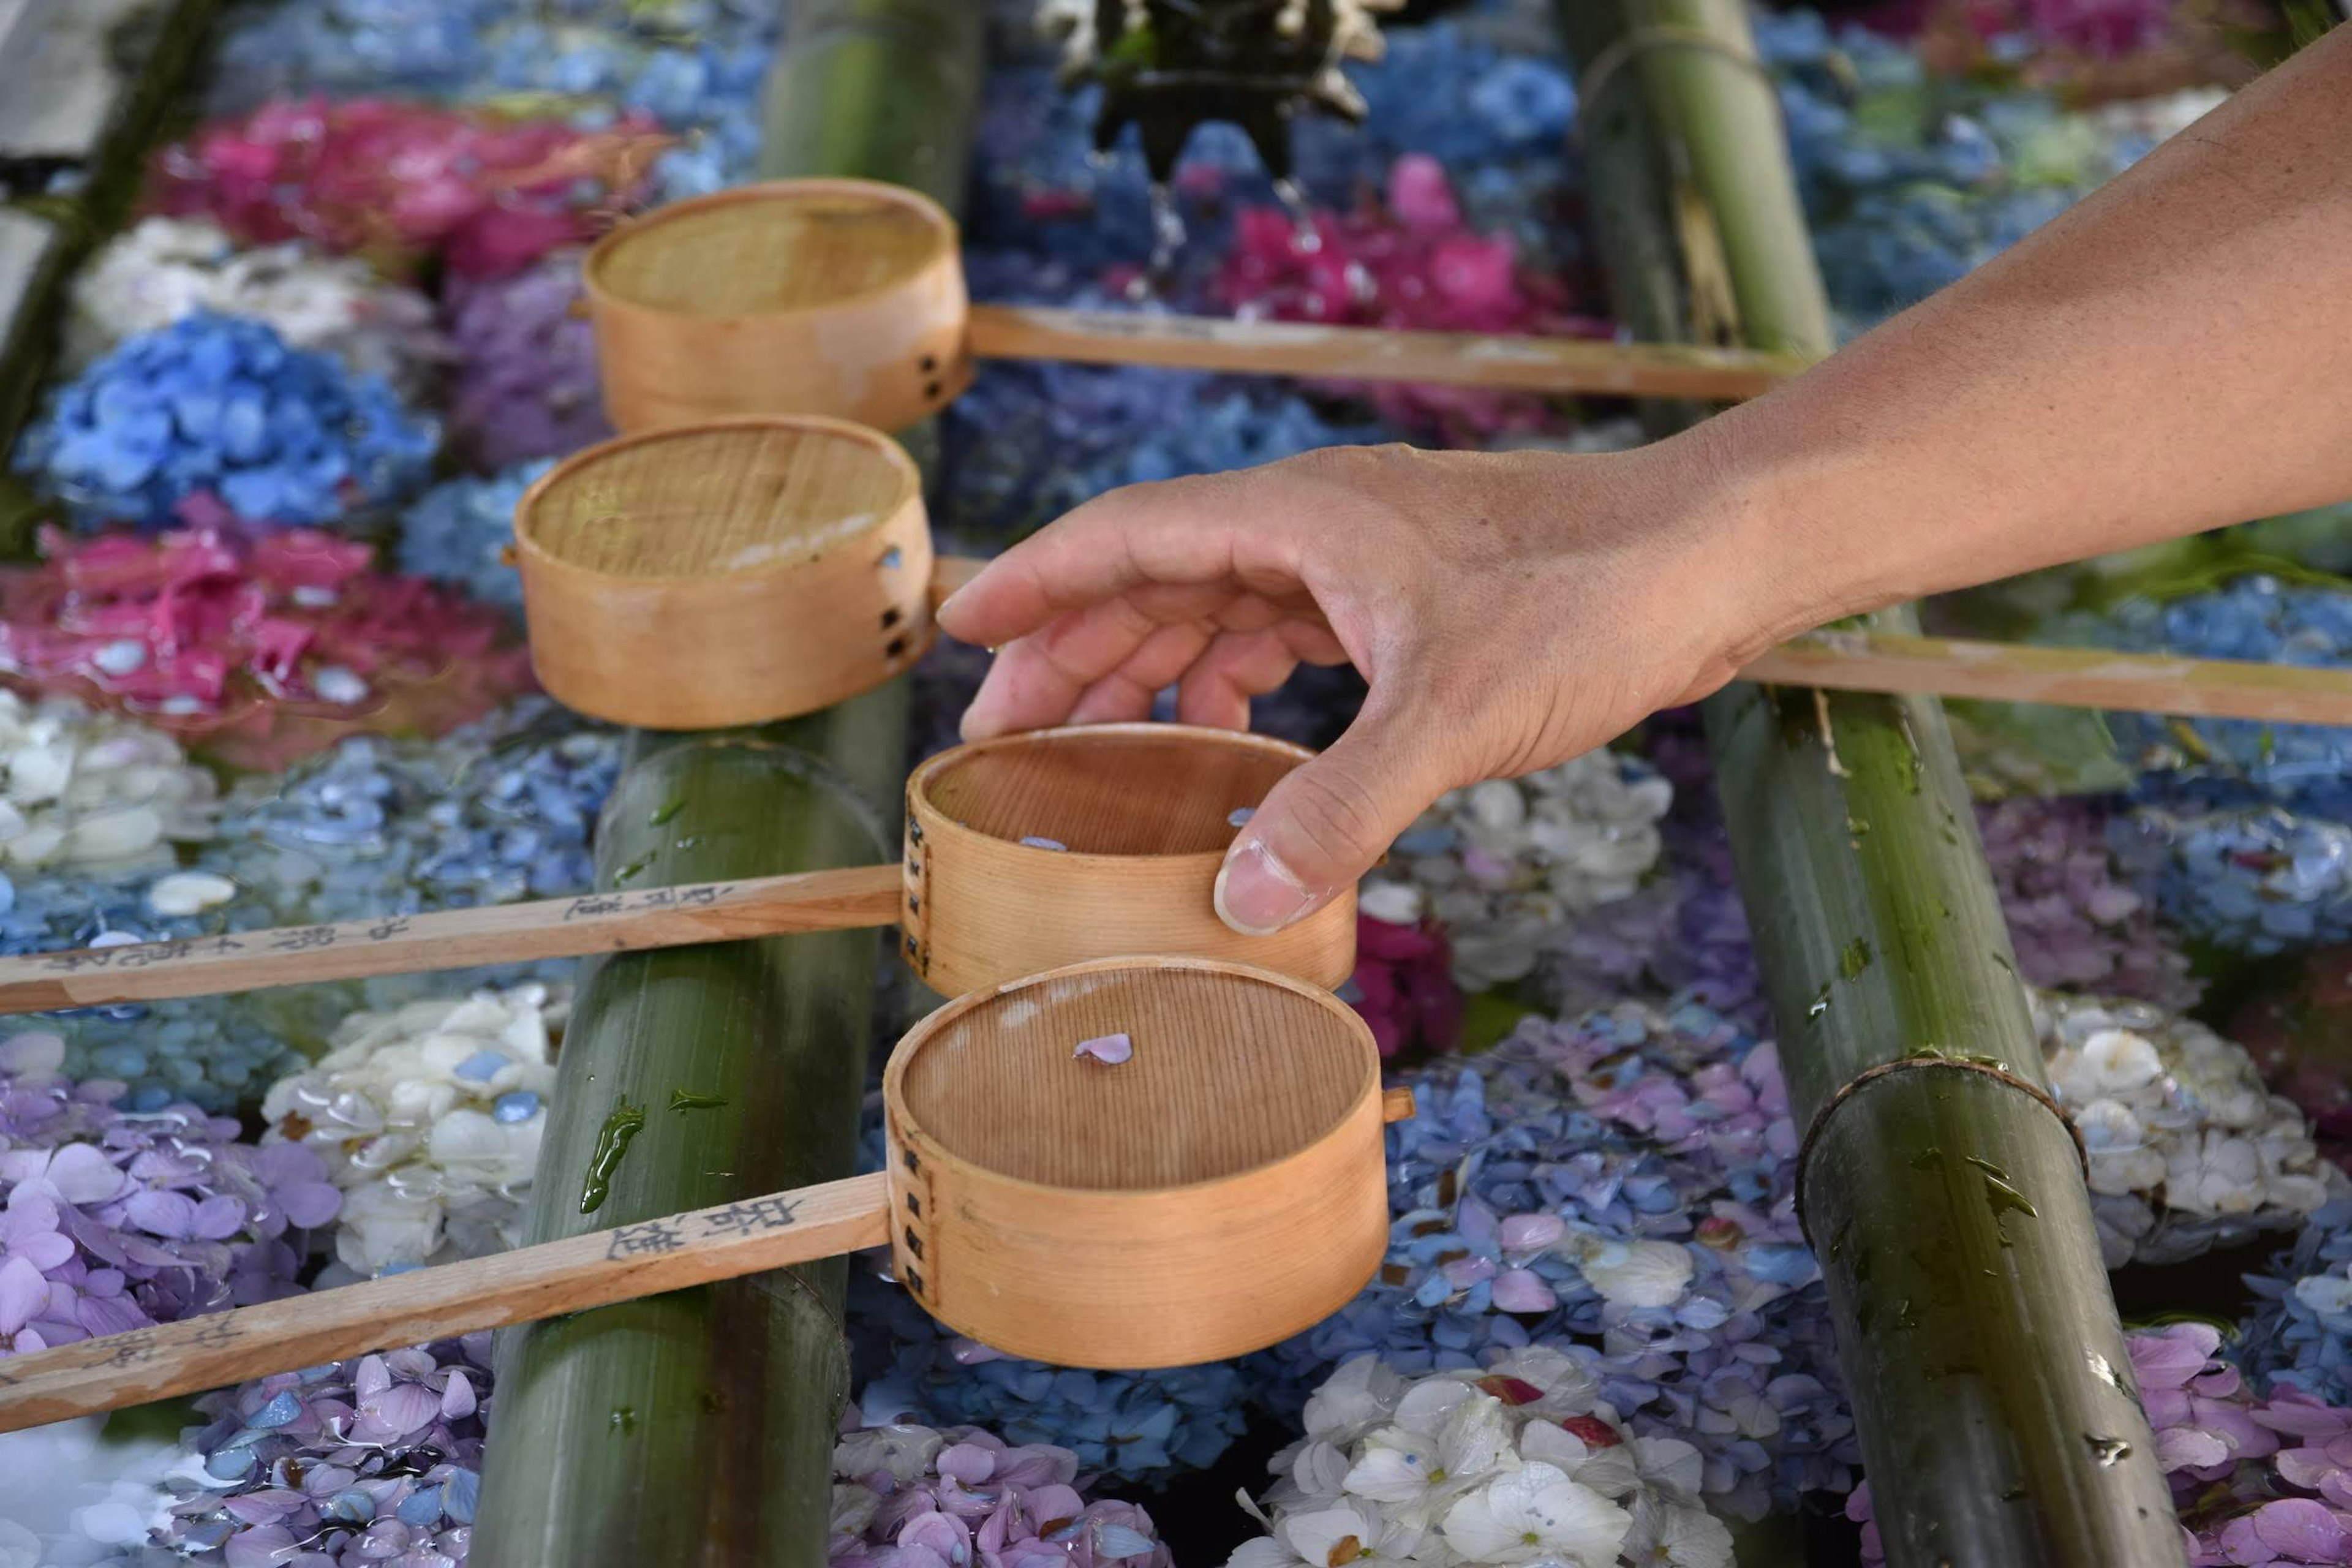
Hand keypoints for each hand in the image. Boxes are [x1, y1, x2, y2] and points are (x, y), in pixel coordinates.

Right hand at [936, 438, 1788, 935]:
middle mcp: (1319, 522)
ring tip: (1097, 743)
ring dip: (1153, 665)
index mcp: (1300, 517)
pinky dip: (1241, 679)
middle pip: (1157, 572)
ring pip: (1221, 602)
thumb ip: (1338, 810)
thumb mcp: (1450, 717)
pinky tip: (1232, 735)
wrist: (1712, 556)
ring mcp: (1366, 556)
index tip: (956, 632)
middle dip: (1075, 647)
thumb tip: (1237, 901)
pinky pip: (1288, 630)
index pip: (1125, 536)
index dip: (1033, 585)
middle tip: (1004, 733)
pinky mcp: (1412, 595)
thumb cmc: (1590, 601)